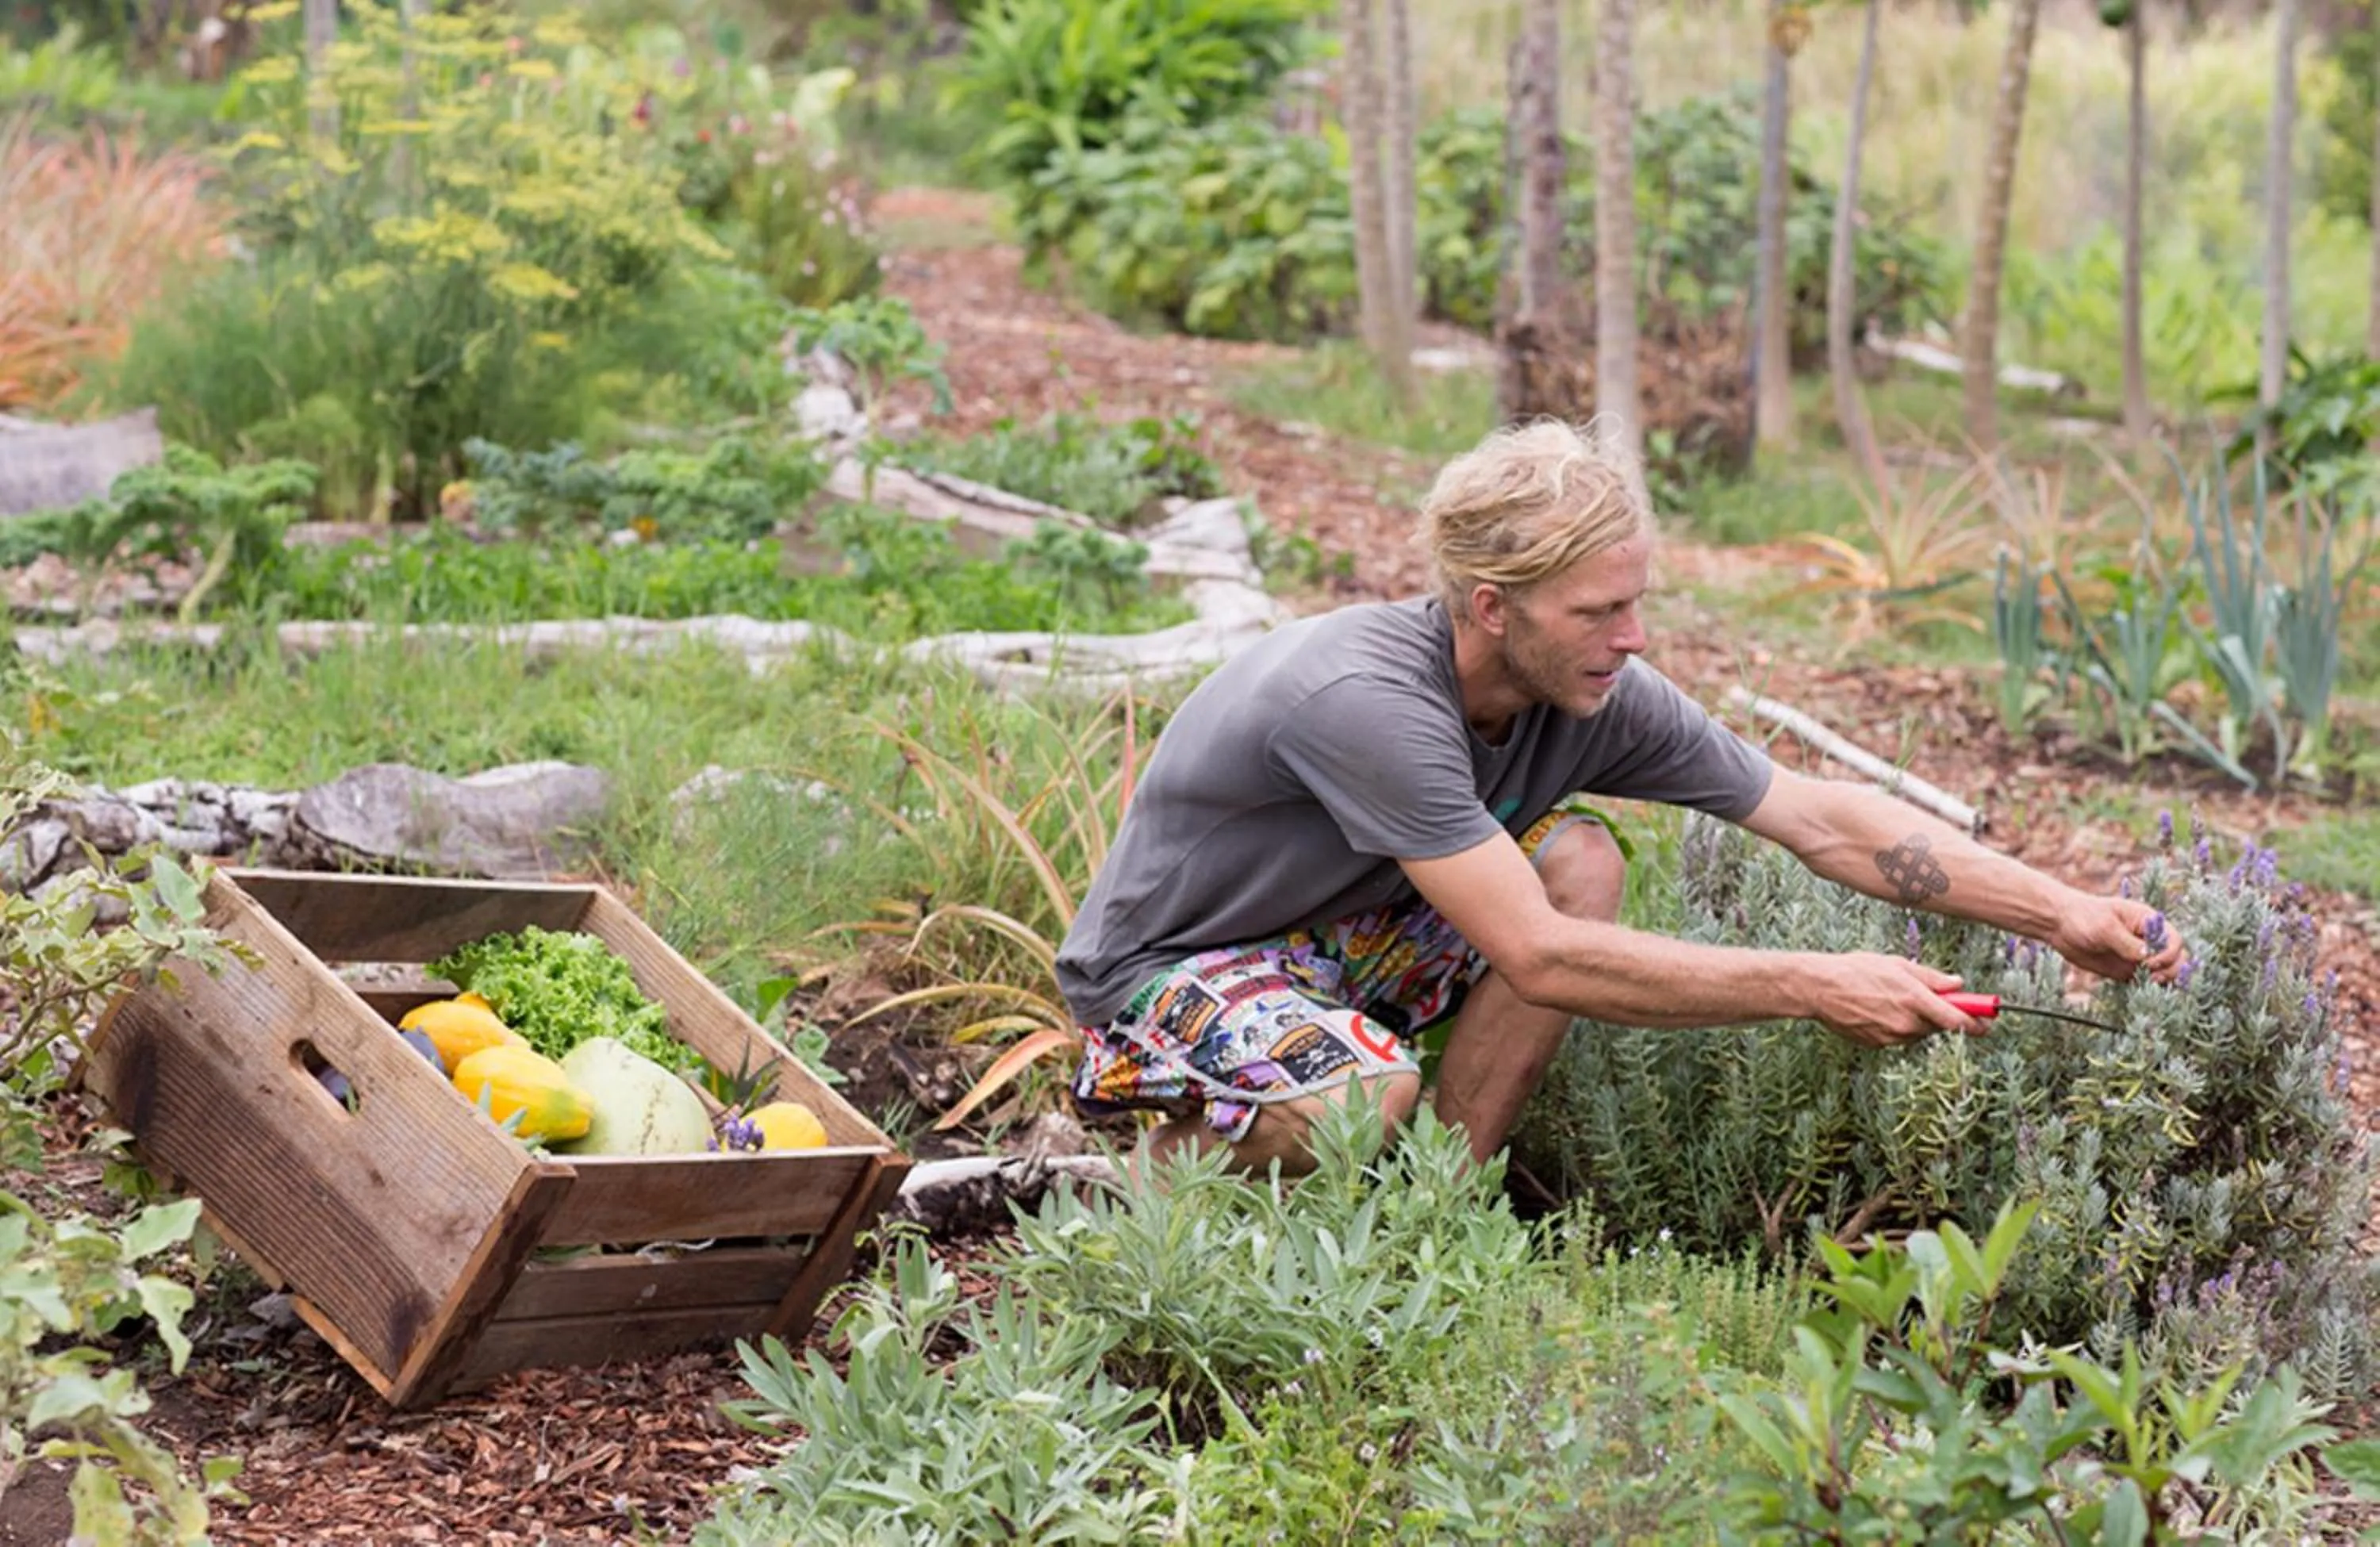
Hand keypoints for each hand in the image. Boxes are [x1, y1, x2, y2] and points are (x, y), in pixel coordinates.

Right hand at [1801, 952, 1982, 1048]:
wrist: (1818, 988)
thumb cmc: (1856, 970)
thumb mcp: (1898, 965)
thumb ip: (1932, 977)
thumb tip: (1958, 984)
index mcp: (1915, 999)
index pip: (1959, 1020)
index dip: (1978, 1022)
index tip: (1988, 1022)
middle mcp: (1907, 1023)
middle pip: (1940, 1026)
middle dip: (1940, 1014)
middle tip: (1924, 997)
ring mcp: (1892, 1037)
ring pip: (1918, 1032)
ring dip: (1916, 1020)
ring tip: (1890, 999)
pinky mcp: (1878, 1045)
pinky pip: (1898, 1038)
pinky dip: (1896, 1027)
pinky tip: (1876, 1010)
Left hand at [2048, 893, 2187, 983]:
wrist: (2060, 925)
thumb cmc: (2083, 916)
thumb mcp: (2105, 927)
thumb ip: (2126, 943)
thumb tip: (2147, 957)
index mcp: (2149, 922)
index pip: (2174, 940)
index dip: (2169, 954)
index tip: (2151, 962)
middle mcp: (2149, 940)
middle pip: (2176, 959)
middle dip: (2170, 970)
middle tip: (2152, 977)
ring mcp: (2139, 956)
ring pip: (2165, 972)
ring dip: (2163, 981)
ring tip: (2148, 984)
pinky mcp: (2127, 970)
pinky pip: (2146, 982)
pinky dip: (2148, 988)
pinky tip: (2142, 992)